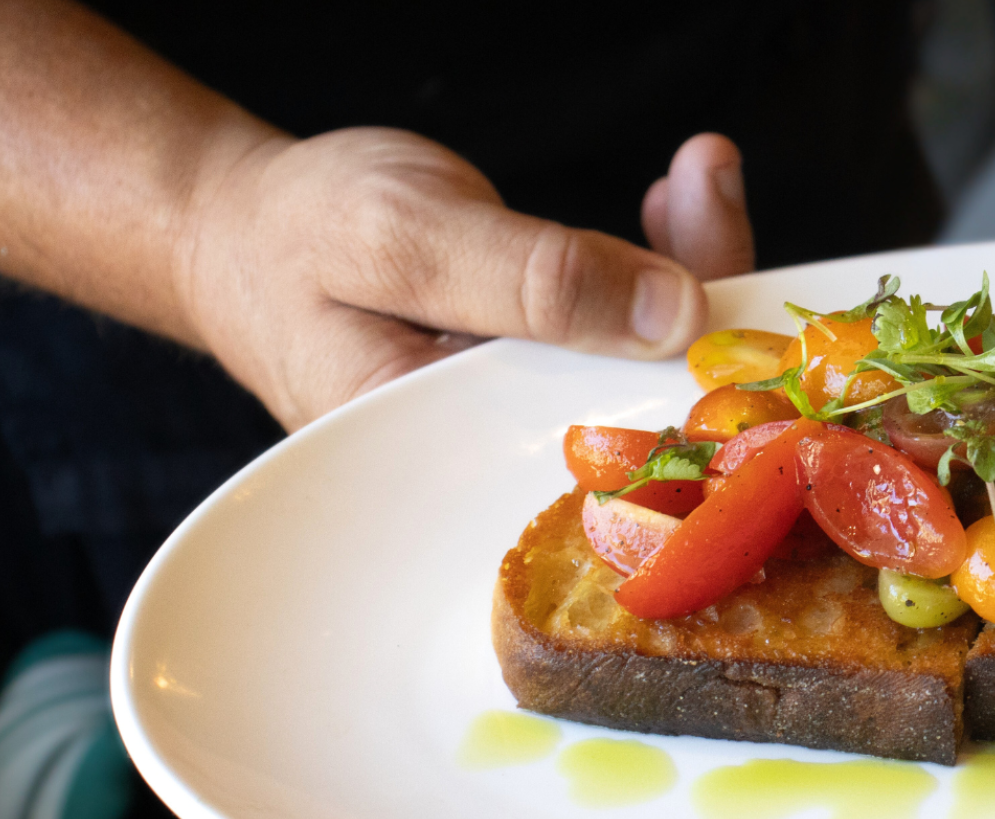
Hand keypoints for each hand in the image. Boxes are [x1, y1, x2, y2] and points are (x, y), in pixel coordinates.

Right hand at [178, 128, 753, 429]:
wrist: (237, 227)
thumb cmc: (294, 233)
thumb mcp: (404, 237)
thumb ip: (533, 280)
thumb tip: (676, 314)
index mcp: (462, 461)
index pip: (614, 447)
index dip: (701, 392)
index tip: (757, 314)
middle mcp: (510, 451)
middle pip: (651, 399)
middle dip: (709, 303)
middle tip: (712, 198)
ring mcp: (532, 409)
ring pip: (648, 355)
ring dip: (692, 264)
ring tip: (700, 180)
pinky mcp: (543, 364)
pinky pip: (624, 322)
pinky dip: (657, 259)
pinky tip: (675, 203)